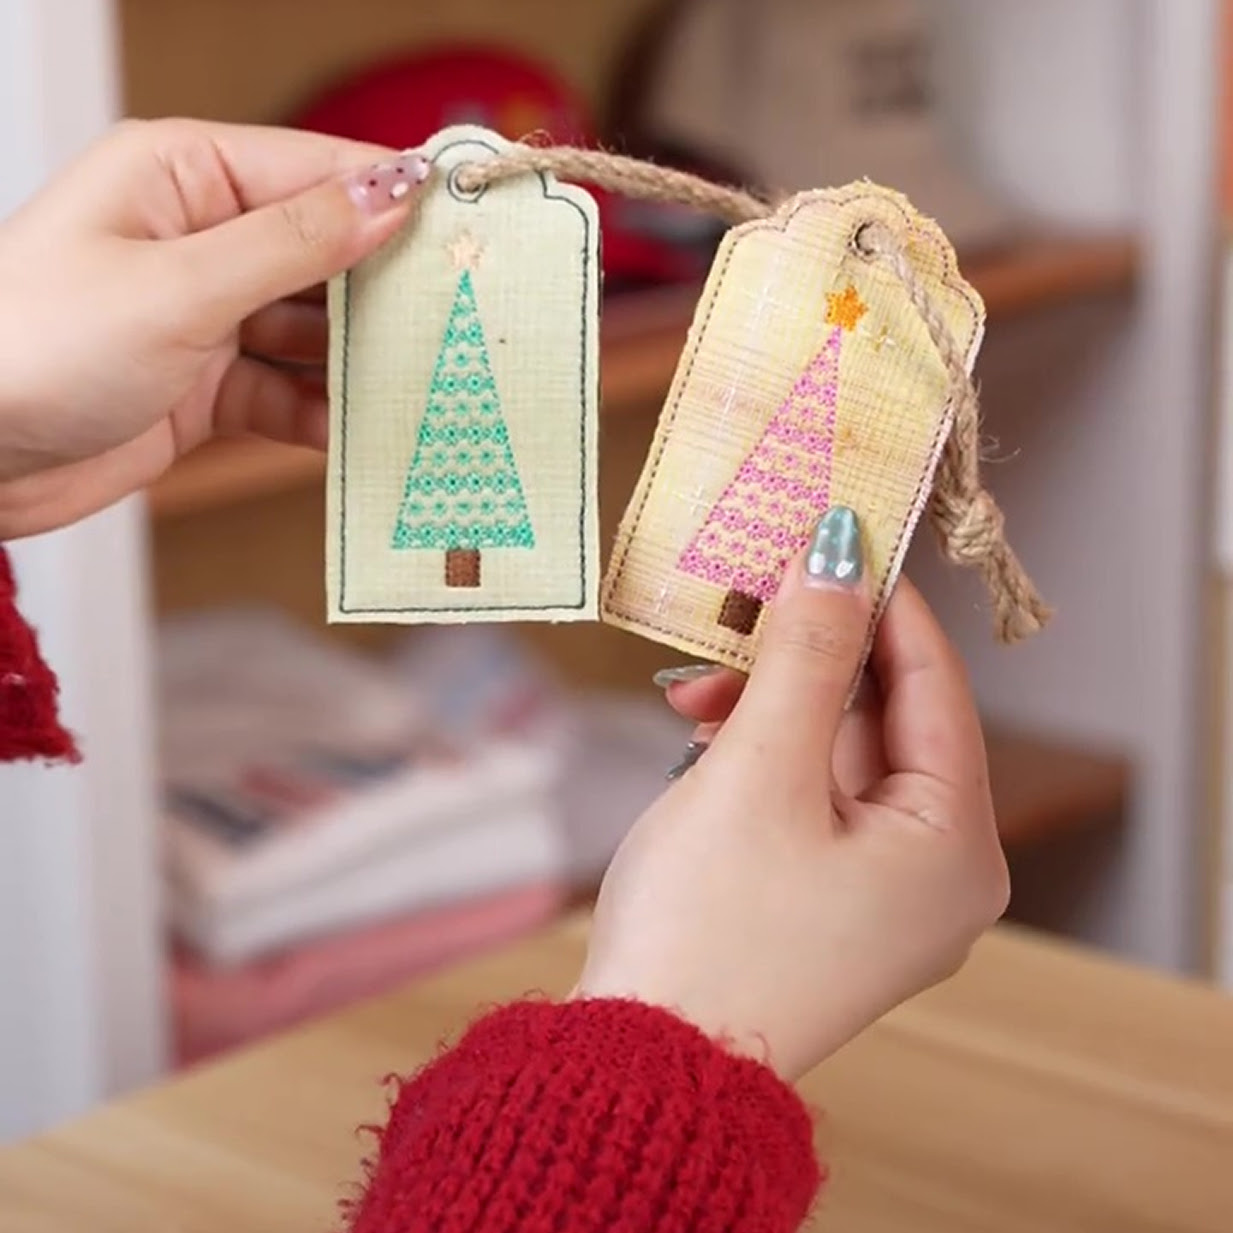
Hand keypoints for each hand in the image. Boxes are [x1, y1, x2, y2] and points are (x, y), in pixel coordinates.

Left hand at [0, 118, 427, 537]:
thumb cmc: (34, 346)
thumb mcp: (177, 286)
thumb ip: (292, 243)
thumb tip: (388, 195)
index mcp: (183, 178)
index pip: (316, 171)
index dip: (395, 196)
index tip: (470, 223)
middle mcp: (200, 239)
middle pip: (326, 254)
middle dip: (387, 289)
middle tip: (460, 317)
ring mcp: (206, 315)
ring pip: (314, 331)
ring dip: (362, 361)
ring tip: (424, 383)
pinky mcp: (207, 386)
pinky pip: (287, 393)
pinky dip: (324, 413)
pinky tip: (362, 431)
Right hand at [576, 509, 1008, 1081]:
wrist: (638, 1062)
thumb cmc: (707, 924)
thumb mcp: (759, 768)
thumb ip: (806, 653)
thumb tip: (839, 551)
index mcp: (955, 850)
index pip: (935, 686)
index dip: (883, 602)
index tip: (834, 532)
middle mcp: (936, 876)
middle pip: (883, 721)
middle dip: (803, 661)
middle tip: (736, 609)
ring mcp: (881, 895)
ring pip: (836, 756)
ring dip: (769, 708)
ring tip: (692, 691)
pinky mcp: (826, 901)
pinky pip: (809, 799)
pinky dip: (760, 758)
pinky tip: (703, 735)